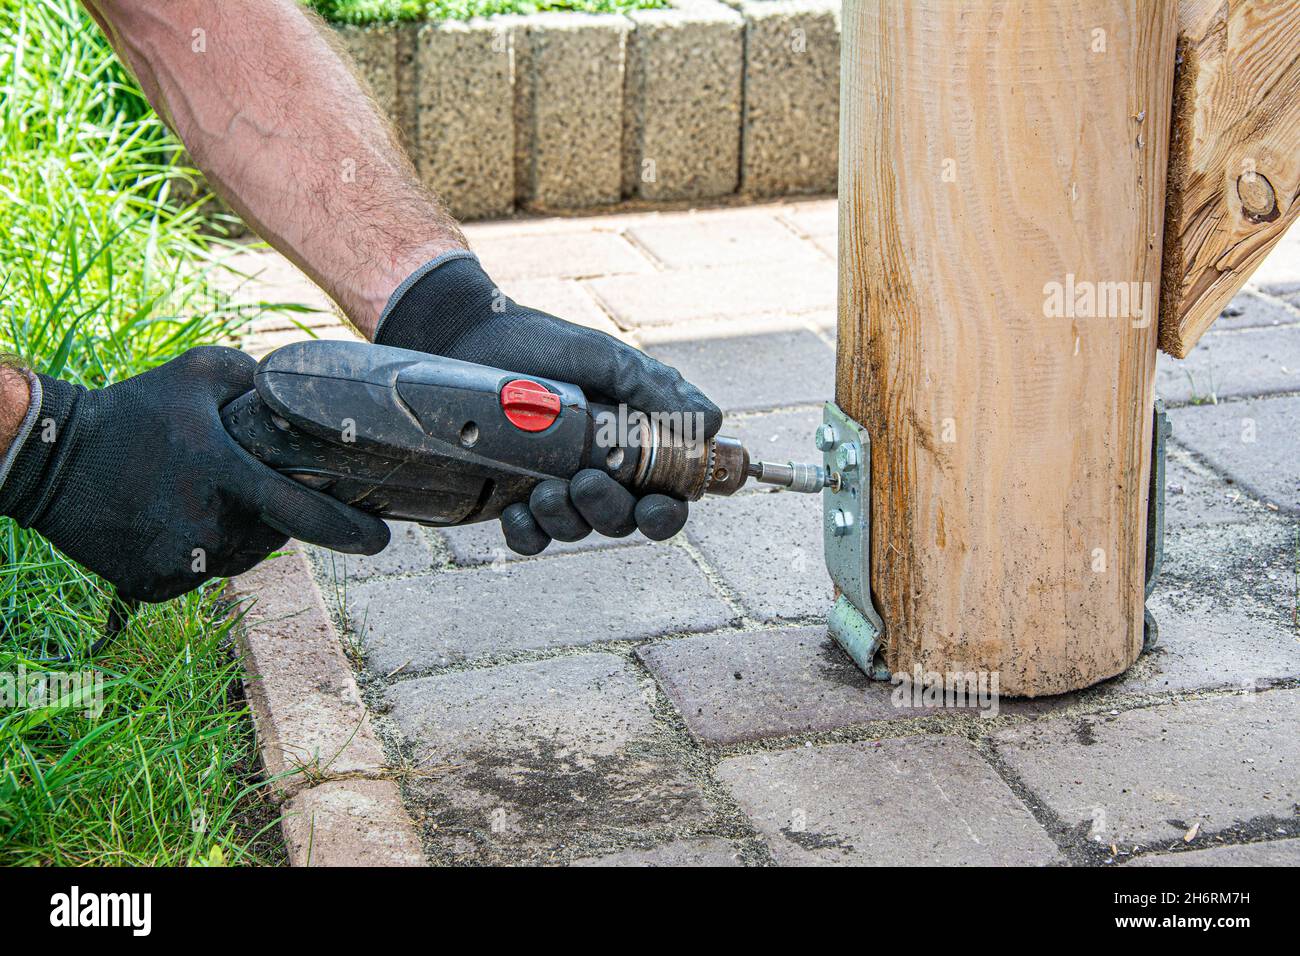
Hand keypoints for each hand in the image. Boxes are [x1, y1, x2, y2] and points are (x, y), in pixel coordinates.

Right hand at [0, 346, 388, 601]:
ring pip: (239, 558)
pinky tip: (170, 520)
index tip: (383, 539)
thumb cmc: (131, 410)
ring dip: (237, 535)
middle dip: (275, 517)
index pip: (307, 514)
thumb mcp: (198, 374)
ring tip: (199, 497)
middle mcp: (209, 527)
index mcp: (226, 476)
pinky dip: (198, 554)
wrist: (48, 458)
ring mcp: (181, 562)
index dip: (352, 532)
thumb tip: (305, 389)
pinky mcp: (154, 586)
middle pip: (274, 537)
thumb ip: (259, 380)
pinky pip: (199, 574)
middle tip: (243, 486)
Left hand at [375, 252, 721, 554]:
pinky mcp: (513, 498)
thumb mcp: (603, 358)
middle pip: (623, 520)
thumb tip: (710, 421)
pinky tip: (517, 512)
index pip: (665, 496)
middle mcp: (601, 472)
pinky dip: (528, 534)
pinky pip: (530, 538)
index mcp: (634, 444)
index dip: (666, 513)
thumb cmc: (544, 344)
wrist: (468, 337)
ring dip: (568, 519)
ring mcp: (557, 488)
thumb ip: (653, 388)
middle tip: (585, 482)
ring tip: (545, 489)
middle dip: (610, 510)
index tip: (653, 507)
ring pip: (578, 529)